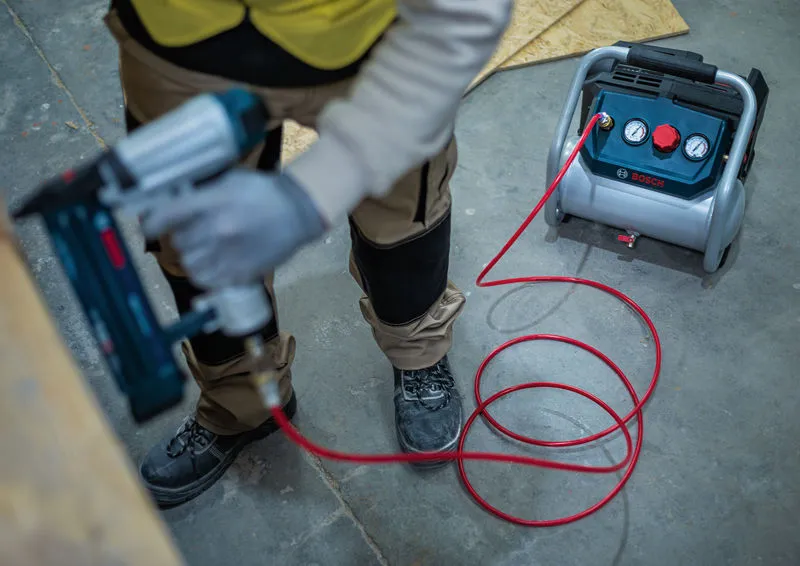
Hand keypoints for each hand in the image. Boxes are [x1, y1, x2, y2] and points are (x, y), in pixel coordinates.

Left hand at [142, 169, 325, 287]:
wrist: (298, 213)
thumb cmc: (263, 193)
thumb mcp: (230, 180)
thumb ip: (201, 192)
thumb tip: (170, 200)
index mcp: (213, 202)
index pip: (166, 215)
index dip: (152, 223)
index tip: (150, 227)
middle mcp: (217, 229)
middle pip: (178, 242)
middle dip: (184, 237)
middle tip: (196, 232)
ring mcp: (228, 254)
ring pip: (190, 263)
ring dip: (194, 257)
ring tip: (206, 250)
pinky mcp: (239, 273)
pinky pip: (206, 280)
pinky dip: (205, 274)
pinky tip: (214, 265)